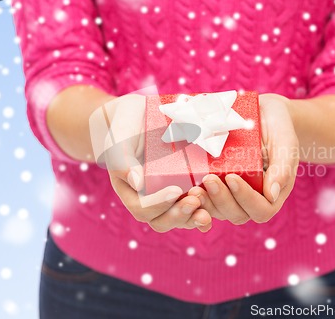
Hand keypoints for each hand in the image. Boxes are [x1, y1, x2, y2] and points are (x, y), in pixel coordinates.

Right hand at [90, 93, 211, 232]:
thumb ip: (122, 160)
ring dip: (195, 217)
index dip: (159, 204)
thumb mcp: (119, 138)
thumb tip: (137, 184)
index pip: (142, 208)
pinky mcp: (187, 187)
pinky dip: (206, 209)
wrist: (141, 114)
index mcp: (131, 190)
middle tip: (195, 200)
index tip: (175, 190)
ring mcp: (169, 195)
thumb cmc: (126, 125)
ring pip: (181, 218)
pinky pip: (196, 206)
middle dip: (179, 215)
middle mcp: (150, 198)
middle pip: (163, 220)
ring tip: (207, 210)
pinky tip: (216, 207)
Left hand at [188, 93, 298, 223]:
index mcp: (272, 192)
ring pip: (218, 211)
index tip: (232, 177)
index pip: (261, 210)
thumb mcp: (285, 142)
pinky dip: (197, 196)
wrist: (264, 114)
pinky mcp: (217, 184)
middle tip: (208, 179)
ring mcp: (232, 193)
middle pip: (236, 214)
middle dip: (221, 200)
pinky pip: (206, 198)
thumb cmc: (279, 127)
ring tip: (194, 186)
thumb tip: (272, 195)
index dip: (246, 199)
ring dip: (205, 202)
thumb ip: (283, 167)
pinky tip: (186, 184)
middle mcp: (252, 198)